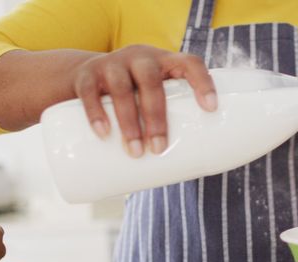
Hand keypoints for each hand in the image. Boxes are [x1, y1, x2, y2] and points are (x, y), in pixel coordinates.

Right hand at [72, 45, 216, 157]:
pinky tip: (104, 133)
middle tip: (159, 149)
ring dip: (129, 122)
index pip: (190, 64)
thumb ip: (170, 118)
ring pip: (122, 89)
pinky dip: (96, 114)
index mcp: (165, 62)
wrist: (87, 74)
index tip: (211, 108)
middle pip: (151, 82)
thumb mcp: (154, 95)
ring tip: (135, 151)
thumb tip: (189, 168)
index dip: (202, 82)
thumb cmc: (135, 94)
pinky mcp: (86, 76)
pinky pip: (90, 92)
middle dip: (156, 117)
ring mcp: (112, 64)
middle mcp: (140, 58)